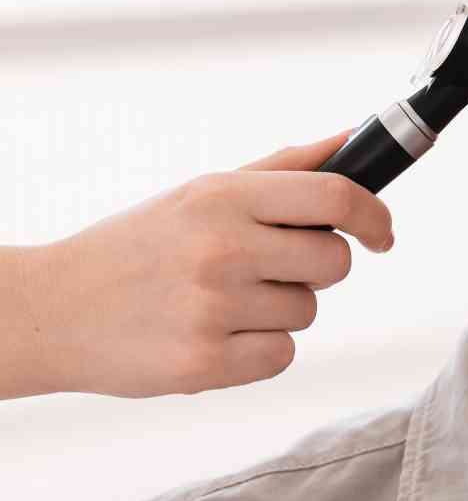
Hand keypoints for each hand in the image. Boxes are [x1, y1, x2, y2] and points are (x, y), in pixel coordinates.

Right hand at [0, 131, 394, 398]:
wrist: (52, 309)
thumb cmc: (141, 246)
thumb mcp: (202, 193)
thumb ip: (285, 168)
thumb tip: (354, 137)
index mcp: (223, 198)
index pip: (335, 197)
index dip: (375, 216)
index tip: (382, 234)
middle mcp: (221, 248)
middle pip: (334, 263)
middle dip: (318, 269)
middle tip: (271, 268)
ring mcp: (213, 308)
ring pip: (307, 312)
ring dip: (278, 310)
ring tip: (220, 301)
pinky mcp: (205, 362)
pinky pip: (282, 355)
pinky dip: (259, 350)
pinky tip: (214, 334)